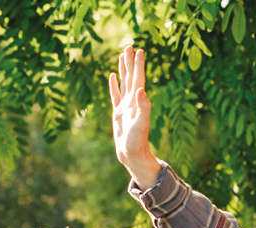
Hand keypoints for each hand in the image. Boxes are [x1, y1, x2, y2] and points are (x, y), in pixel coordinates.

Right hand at [109, 47, 160, 187]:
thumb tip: (141, 90)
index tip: (139, 51)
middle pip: (131, 77)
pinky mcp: (118, 113)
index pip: (138, 79)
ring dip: (123, 69)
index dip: (138, 65)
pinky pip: (115, 95)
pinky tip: (113, 76)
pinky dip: (114, 85)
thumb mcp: (141, 124)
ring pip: (124, 83)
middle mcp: (132, 101)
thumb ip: (143, 107)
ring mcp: (125, 106)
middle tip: (130, 46)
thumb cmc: (137, 141)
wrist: (131, 154)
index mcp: (137, 102)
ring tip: (122, 55)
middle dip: (130, 62)